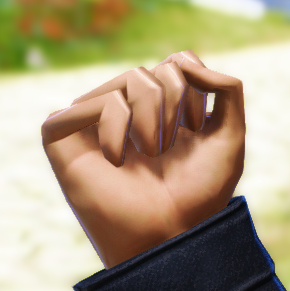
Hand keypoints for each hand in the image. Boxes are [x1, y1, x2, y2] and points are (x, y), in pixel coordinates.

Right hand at [42, 51, 246, 267]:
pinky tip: (116, 159)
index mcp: (161, 107)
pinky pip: (89, 102)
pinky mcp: (60, 135)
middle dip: (175, 107)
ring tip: (147, 155)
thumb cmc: (198, 193)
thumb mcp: (229, 137)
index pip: (177, 62)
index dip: (194, 91)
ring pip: (130, 79)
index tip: (195, 132)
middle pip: (156, 69)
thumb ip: (226, 89)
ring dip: (151, 119)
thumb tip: (182, 57)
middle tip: (168, 150)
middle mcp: (126, 109)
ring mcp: (91, 120)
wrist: (170, 233)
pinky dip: (113, 126)